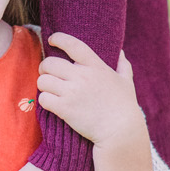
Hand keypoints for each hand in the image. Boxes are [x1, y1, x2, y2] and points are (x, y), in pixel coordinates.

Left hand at [37, 32, 144, 147]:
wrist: (120, 132)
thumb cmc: (125, 107)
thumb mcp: (127, 82)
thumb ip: (123, 65)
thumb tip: (121, 52)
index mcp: (96, 66)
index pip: (73, 45)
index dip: (59, 39)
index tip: (52, 39)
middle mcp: (82, 76)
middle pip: (50, 63)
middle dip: (45, 67)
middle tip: (48, 73)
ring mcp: (72, 92)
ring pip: (43, 80)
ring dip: (44, 85)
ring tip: (49, 89)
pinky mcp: (65, 109)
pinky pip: (43, 98)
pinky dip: (45, 100)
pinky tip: (51, 103)